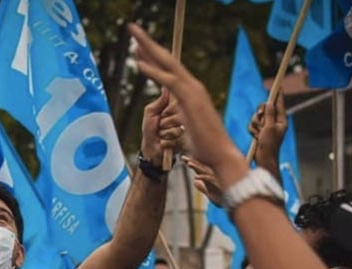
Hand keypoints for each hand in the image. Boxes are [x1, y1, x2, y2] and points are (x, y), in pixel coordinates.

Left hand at [129, 23, 247, 187]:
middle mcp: (193, 86)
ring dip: (148, 49)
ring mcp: (193, 90)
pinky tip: (138, 62)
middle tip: (133, 29)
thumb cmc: (204, 146)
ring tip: (132, 36)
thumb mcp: (187, 127)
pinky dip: (153, 70)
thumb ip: (179, 116)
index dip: (153, 55)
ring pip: (167, 63)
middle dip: (149, 43)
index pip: (169, 68)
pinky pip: (168, 80)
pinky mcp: (189, 99)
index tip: (139, 46)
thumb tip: (171, 114)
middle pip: (167, 59)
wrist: (219, 155)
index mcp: (191, 92)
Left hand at [185, 157, 224, 207]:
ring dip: (196, 167)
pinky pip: (208, 180)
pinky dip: (203, 178)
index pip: (198, 168)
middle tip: (182, 157)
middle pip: (199, 167)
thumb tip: (195, 181)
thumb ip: (201, 186)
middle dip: (190, 161)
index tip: (182, 157)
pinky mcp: (217, 184)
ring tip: (189, 163)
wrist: (231, 201)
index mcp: (208, 177)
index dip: (190, 162)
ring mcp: (214, 179)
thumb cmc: (221, 196)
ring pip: (204, 171)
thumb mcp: (209, 191)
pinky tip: (196, 178)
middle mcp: (211, 176)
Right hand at [248, 95, 286, 172]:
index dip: (278, 96)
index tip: (279, 87)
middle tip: (261, 120)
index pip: (279, 105)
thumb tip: (270, 102)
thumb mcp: (269, 127)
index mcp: (281, 121)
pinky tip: (256, 137)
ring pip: (256, 117)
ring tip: (259, 134)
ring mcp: (266, 127)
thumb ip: (269, 114)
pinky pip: (252, 125)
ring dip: (255, 125)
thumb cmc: (269, 145)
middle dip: (260, 115)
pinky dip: (252, 131)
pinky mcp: (259, 131)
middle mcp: (274, 122)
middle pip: (265, 109)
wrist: (264, 159)